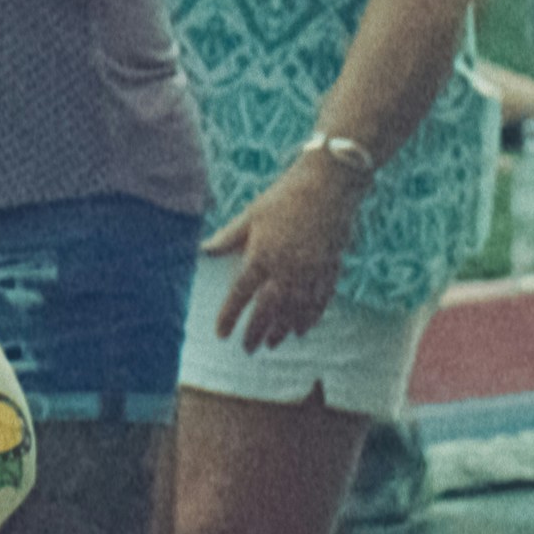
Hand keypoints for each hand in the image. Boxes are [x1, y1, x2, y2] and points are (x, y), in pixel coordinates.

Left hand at [214, 156, 354, 347]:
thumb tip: (204, 250)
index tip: (221, 334)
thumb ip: (228, 237)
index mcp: (262, 255)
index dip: (229, 316)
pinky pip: (319, 303)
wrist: (329, 185)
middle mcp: (286, 269)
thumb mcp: (251, 214)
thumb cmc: (284, 196)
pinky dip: (309, 319)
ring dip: (281, 330)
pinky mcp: (330, 270)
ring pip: (295, 311)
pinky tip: (300, 330)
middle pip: (268, 310)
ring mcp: (311, 272)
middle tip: (247, 349)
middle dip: (256, 332)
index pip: (240, 294)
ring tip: (272, 344)